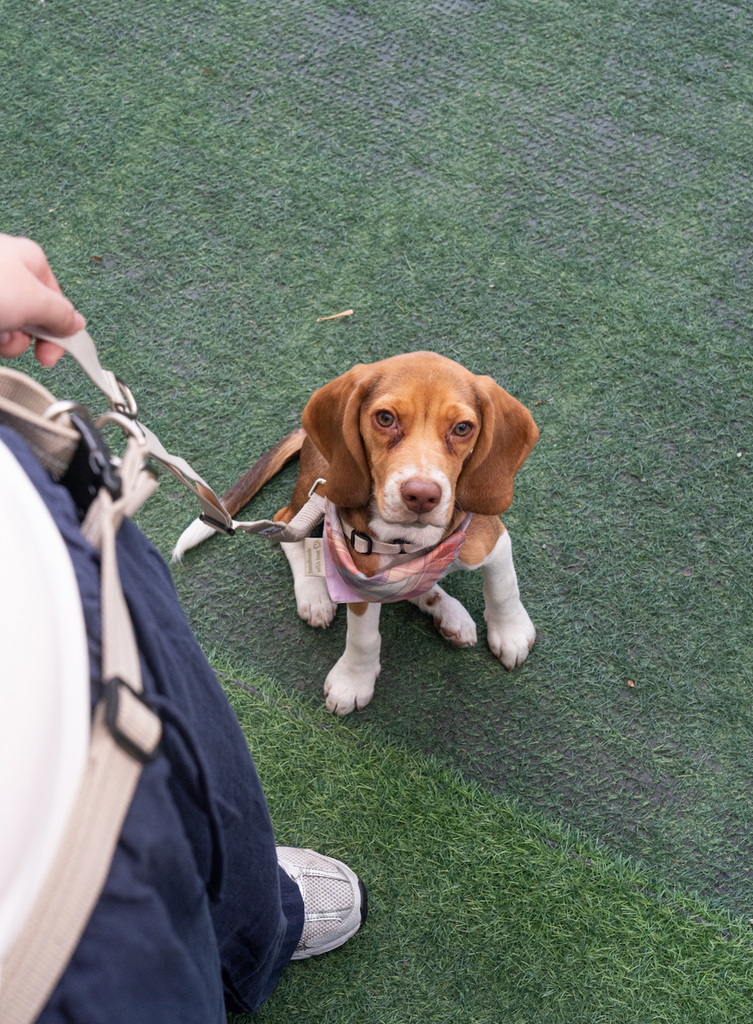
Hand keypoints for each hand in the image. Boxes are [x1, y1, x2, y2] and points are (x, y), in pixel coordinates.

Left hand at [0, 235, 84, 366]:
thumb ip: (60, 314)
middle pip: (32, 317)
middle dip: (24, 337)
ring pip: (7, 327)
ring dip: (3, 339)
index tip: (52, 355)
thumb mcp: (33, 299)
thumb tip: (76, 324)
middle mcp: (7, 272)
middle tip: (13, 340)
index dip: (58, 332)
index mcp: (29, 261)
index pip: (57, 303)